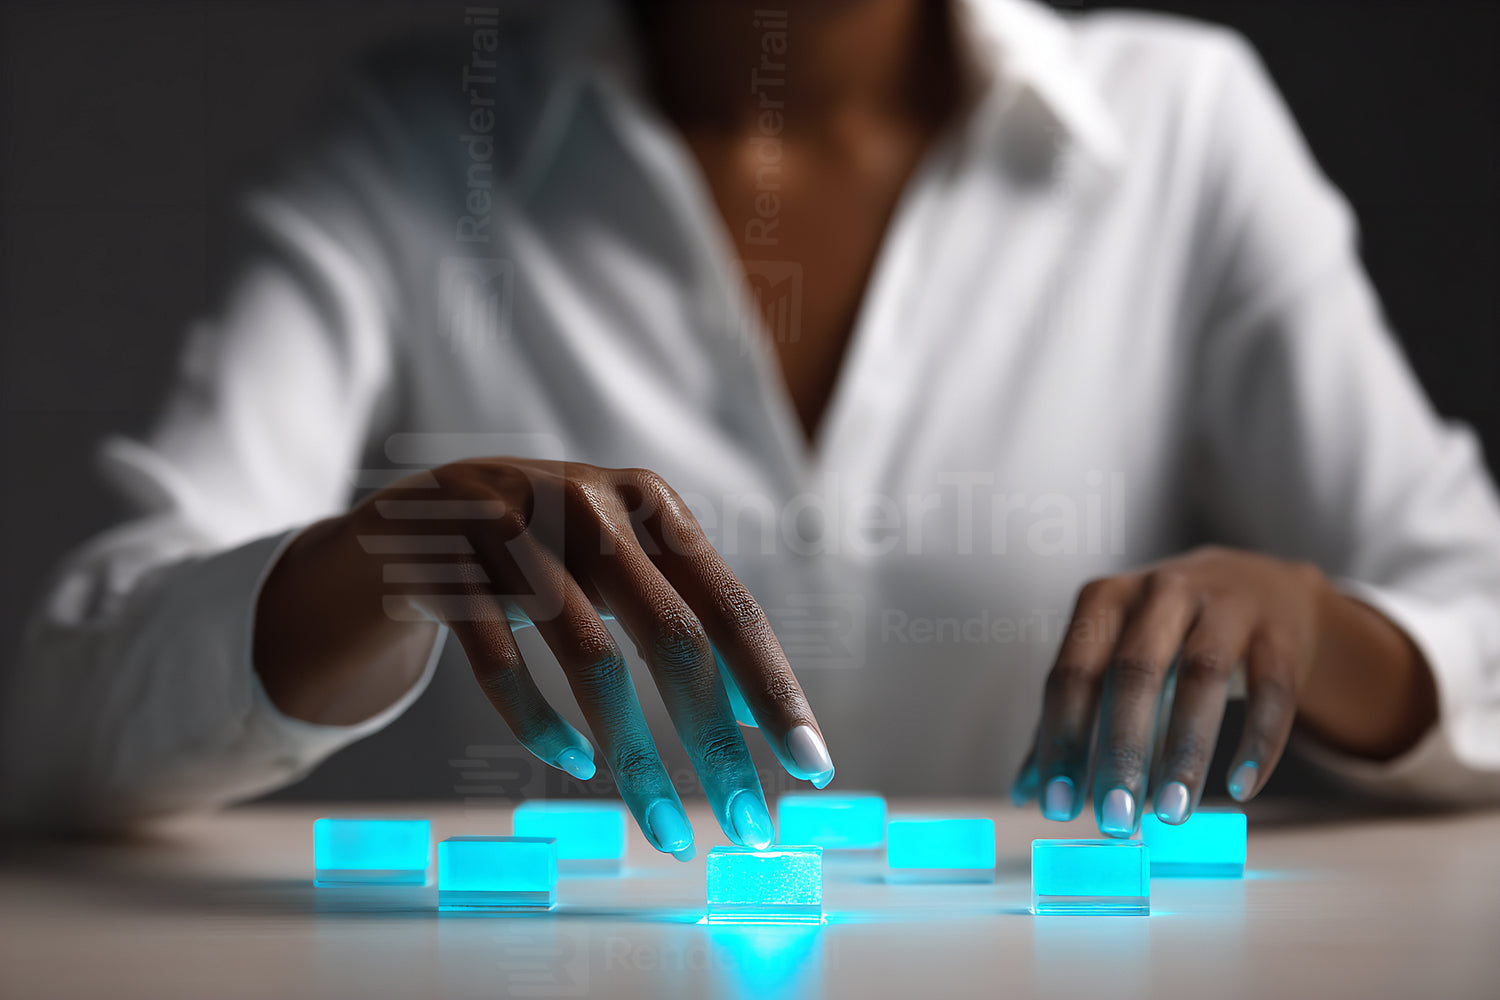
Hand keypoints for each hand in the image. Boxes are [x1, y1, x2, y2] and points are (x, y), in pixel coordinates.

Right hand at [255, 458, 834, 858]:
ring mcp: (509, 534)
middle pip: (673, 637)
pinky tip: (575, 764)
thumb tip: (753, 715)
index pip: (730, 607)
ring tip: (666, 832)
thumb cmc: (541, 551)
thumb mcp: (619, 558)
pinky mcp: (443, 570)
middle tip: (749, 828)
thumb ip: (682, 612)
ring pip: (591, 661)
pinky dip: (541, 725)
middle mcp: (585, 506)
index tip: (811, 767)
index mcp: (648, 502)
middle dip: (716, 745)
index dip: (774, 690)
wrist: (412, 517)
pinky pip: (501, 665)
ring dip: (636, 761)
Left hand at [1010, 546, 1434, 834]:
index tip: (1057, 807)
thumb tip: (1025, 794)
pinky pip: (1272, 689)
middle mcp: (1161, 592)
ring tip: (1171, 812)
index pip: (1072, 672)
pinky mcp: (1281, 631)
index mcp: (1105, 600)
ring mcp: (1226, 605)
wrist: (1265, 587)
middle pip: (1133, 672)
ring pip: (1202, 675)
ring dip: (1184, 749)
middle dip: (1120, 751)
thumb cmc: (1167, 634)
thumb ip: (1070, 721)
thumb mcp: (1113, 657)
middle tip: (1114, 820)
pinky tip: (1241, 789)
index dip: (1061, 740)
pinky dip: (1258, 741)